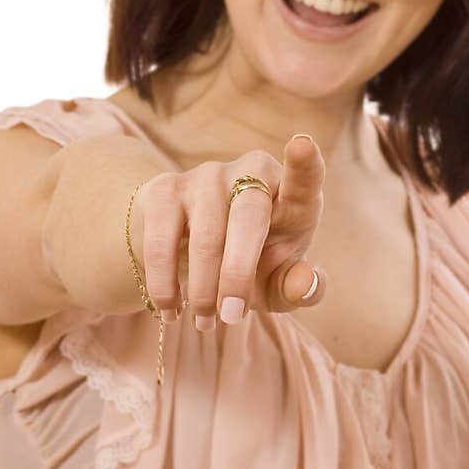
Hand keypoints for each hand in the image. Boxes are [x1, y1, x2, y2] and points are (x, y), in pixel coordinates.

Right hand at [134, 134, 326, 326]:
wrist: (188, 253)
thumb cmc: (252, 265)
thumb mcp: (278, 283)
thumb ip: (299, 288)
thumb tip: (306, 282)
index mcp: (292, 194)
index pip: (304, 175)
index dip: (304, 162)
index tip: (303, 146)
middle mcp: (252, 172)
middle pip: (248, 216)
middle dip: (238, 275)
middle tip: (231, 318)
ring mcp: (207, 175)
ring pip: (206, 235)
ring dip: (203, 288)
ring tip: (204, 323)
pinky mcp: (166, 189)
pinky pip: (162, 241)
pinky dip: (165, 283)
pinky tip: (170, 309)